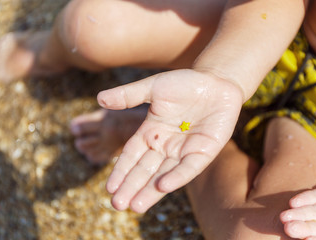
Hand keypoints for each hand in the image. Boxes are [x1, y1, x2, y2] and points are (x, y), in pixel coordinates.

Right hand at [97, 69, 242, 212]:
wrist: (216, 81)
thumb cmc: (185, 83)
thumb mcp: (153, 87)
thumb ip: (128, 95)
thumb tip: (99, 99)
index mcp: (151, 132)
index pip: (132, 156)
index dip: (121, 172)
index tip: (109, 188)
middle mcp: (166, 145)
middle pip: (146, 170)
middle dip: (132, 187)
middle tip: (118, 205)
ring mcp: (185, 150)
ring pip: (165, 174)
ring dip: (151, 191)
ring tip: (136, 206)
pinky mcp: (204, 152)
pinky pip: (189, 167)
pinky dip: (177, 177)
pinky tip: (163, 187)